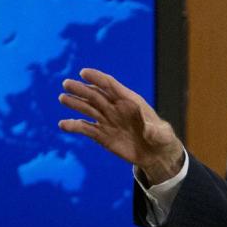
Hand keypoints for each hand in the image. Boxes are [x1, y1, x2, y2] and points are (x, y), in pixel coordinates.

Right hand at [58, 68, 183, 184]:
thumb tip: (149, 129)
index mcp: (130, 101)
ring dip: (75, 103)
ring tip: (63, 98)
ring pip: (88, 109)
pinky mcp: (102, 135)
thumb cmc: (162, 139)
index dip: (98, 78)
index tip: (84, 72)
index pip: (111, 85)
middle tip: (67, 84)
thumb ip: (156, 131)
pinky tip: (63, 125)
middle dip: (82, 89)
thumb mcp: (163, 135)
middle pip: (96, 95)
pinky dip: (74, 126)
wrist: (155, 154)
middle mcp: (116, 108)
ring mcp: (107, 120)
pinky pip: (85, 128)